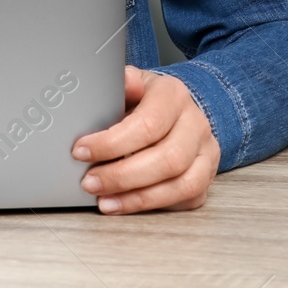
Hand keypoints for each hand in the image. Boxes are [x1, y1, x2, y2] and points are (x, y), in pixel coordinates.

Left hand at [70, 65, 220, 213]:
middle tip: (90, 182)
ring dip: (138, 198)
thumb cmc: (145, 100)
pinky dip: (153, 206)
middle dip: (122, 176)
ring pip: (181, 184)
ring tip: (104, 200)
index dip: (112, 143)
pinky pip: (185, 198)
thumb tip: (115, 81)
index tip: (81, 152)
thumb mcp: (130, 83)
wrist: (175, 111)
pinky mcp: (206, 177)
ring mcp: (206, 152)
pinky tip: (125, 204)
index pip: (147, 124)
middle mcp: (196, 123)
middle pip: (167, 159)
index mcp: (174, 95)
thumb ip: (121, 84)